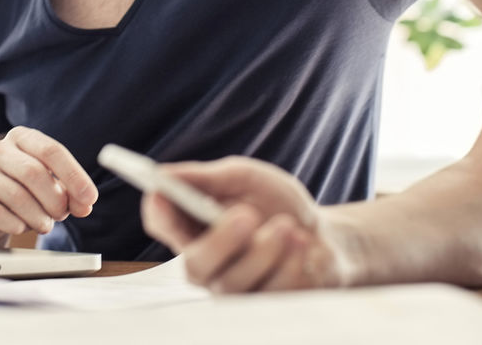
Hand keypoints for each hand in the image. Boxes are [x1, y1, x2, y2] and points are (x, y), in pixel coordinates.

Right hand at [0, 126, 96, 245]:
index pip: (52, 151)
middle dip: (55, 199)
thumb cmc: (20, 194)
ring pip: (17, 195)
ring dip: (38, 216)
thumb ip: (70, 194)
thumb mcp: (49, 189)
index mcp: (21, 138)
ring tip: (44, 224)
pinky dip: (16, 224)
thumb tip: (85, 204)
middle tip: (62, 215)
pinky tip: (21, 226)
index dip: (74, 176)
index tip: (89, 198)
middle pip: (34, 172)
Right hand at [140, 157, 351, 292]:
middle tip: (247, 215)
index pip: (161, 224)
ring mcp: (233, 290)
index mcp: (192, 226)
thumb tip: (164, 174)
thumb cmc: (274, 202)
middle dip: (222, 240)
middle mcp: (206, 263)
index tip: (163, 194)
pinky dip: (292, 263)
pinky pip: (272, 293)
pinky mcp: (263, 307)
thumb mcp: (242, 178)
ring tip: (288, 226)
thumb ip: (205, 178)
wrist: (322, 234)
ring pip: (236, 283)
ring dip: (267, 249)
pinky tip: (301, 245)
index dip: (159, 212)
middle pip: (195, 265)